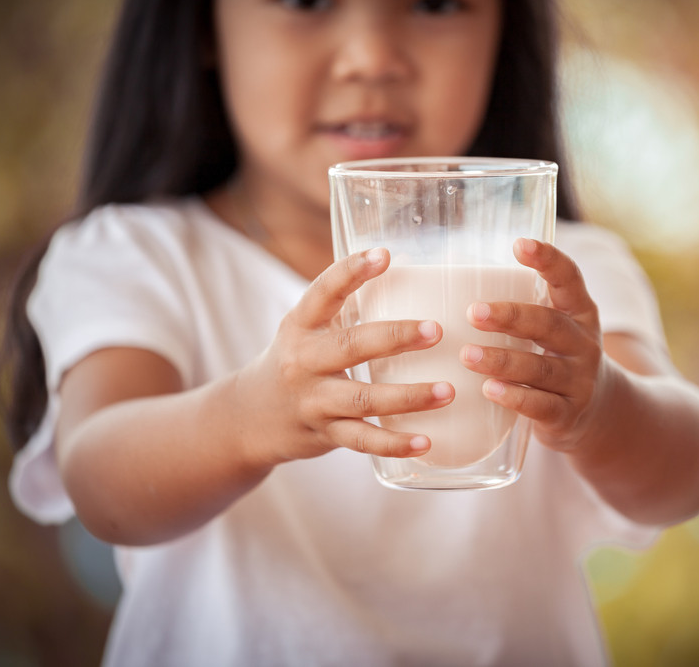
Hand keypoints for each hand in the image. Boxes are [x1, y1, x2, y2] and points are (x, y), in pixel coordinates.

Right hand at [236, 248, 452, 463]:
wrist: (250, 418)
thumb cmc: (297, 360)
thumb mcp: (308, 329)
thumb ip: (347, 306)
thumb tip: (409, 267)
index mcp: (301, 326)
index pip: (323, 292)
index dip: (350, 272)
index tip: (383, 255)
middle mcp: (304, 361)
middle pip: (351, 346)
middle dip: (396, 337)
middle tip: (436, 330)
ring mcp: (314, 400)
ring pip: (363, 399)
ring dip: (408, 396)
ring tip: (447, 391)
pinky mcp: (325, 433)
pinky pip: (363, 440)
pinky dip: (395, 443)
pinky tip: (426, 442)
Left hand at [459, 238, 611, 451]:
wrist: (600, 414)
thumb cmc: (555, 357)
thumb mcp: (550, 329)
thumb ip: (517, 305)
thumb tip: (436, 273)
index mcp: (579, 312)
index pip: (569, 278)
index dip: (548, 260)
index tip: (519, 244)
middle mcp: (584, 343)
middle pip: (548, 324)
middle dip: (511, 317)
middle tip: (473, 312)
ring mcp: (579, 381)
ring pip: (540, 368)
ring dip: (502, 360)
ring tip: (467, 355)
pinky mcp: (567, 415)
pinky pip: (541, 405)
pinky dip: (515, 398)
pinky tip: (489, 390)